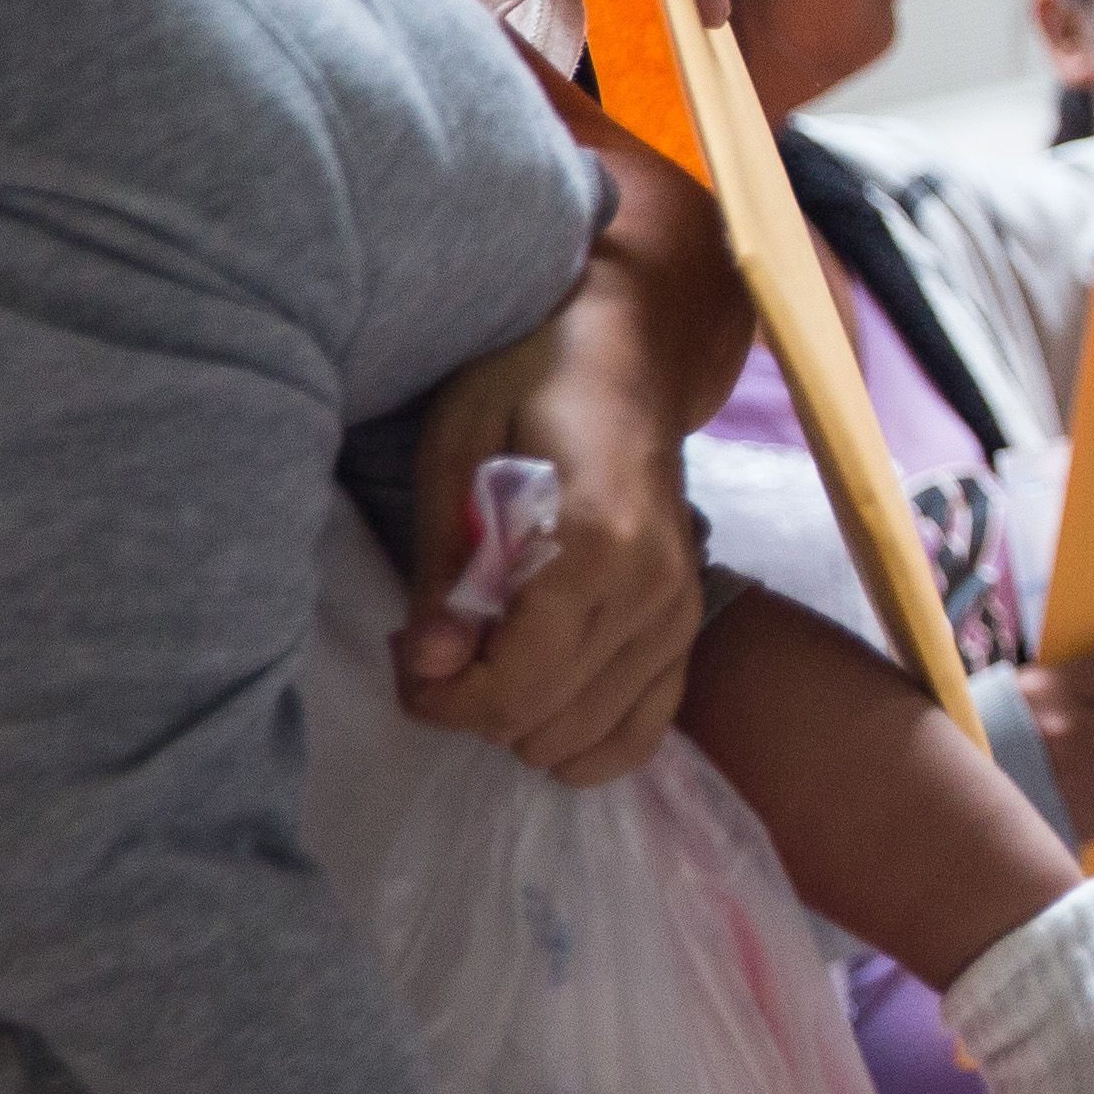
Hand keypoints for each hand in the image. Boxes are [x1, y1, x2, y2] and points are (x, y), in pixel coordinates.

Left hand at [400, 305, 702, 782]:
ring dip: (519, 721)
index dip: (442, 699)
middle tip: (433, 651)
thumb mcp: (458, 445)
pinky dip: (584, 739)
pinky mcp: (687, 626)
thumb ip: (446, 559)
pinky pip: (643, 728)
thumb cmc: (530, 380)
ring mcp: (681, 615)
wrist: (631, 354)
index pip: (517, 685)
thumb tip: (432, 661)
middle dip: (470, 706)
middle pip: (547, 721)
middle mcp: (655, 593)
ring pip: (589, 736)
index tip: (405, 659)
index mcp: (599, 544)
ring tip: (484, 657)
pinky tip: (541, 706)